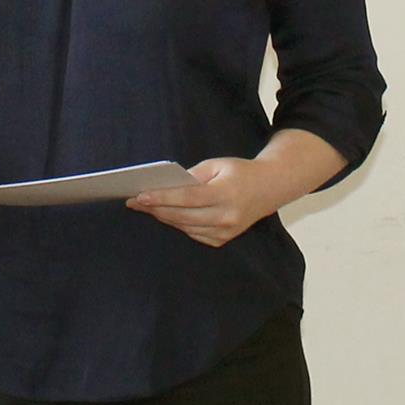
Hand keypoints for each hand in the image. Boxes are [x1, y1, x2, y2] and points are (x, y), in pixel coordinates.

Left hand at [130, 157, 286, 247]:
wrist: (271, 187)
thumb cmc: (240, 172)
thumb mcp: (217, 165)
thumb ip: (192, 176)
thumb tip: (166, 186)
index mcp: (225, 194)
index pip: (187, 198)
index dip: (162, 198)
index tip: (139, 196)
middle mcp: (226, 216)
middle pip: (182, 216)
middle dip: (155, 209)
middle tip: (133, 201)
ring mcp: (225, 231)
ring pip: (185, 227)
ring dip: (163, 217)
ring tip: (144, 207)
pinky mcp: (223, 239)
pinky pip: (193, 234)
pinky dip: (178, 224)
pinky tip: (165, 215)